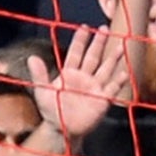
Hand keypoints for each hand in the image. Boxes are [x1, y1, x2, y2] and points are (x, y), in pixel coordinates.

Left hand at [32, 27, 130, 142]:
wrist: (62, 128)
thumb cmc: (51, 110)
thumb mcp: (42, 92)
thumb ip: (39, 74)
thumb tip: (32, 57)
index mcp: (69, 73)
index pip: (76, 53)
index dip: (80, 40)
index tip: (84, 27)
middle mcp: (84, 77)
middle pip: (93, 56)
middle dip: (98, 43)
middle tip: (104, 29)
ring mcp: (94, 87)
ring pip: (106, 68)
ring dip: (112, 57)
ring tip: (120, 46)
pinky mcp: (103, 99)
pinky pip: (112, 88)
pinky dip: (118, 80)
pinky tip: (124, 73)